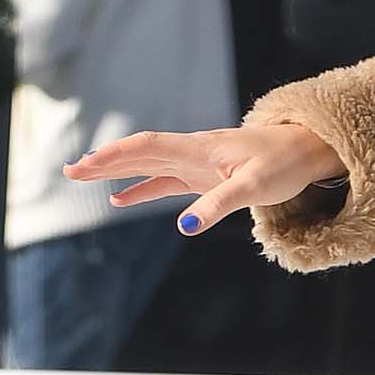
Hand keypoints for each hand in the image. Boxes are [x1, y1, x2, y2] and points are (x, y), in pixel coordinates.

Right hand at [65, 122, 345, 234]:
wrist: (306, 150)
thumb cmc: (283, 164)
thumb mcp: (254, 187)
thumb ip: (219, 205)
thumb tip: (185, 227)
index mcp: (199, 149)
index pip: (147, 147)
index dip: (115, 155)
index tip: (86, 164)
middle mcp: (192, 152)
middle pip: (139, 153)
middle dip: (103, 161)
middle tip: (69, 170)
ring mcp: (197, 163)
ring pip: (147, 165)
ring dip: (116, 172)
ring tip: (82, 177)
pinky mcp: (205, 176)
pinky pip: (165, 181)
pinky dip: (141, 188)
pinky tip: (121, 199)